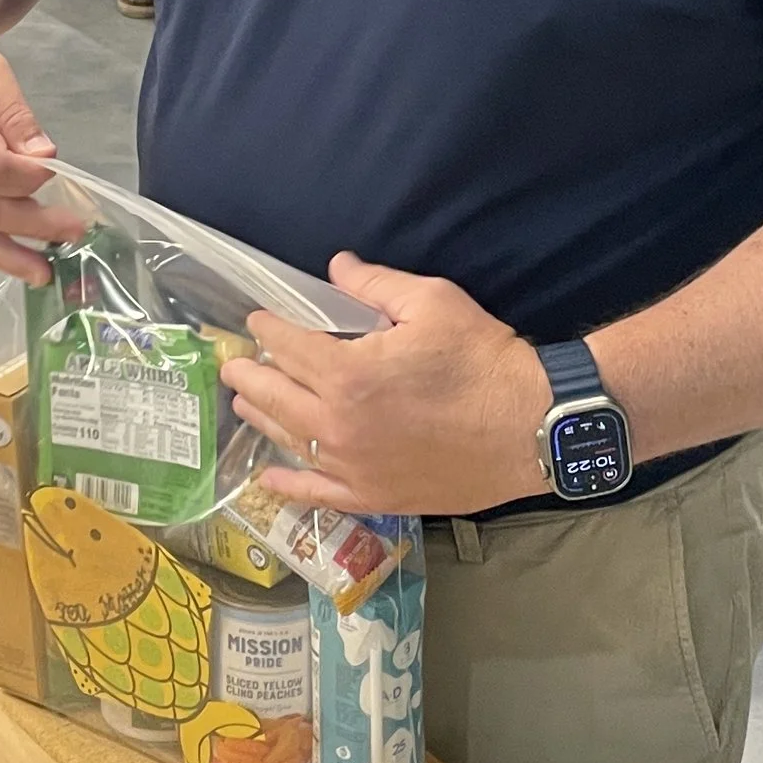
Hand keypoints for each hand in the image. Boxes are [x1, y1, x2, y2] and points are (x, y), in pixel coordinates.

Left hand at [225, 255, 551, 515]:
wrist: (530, 427)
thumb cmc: (484, 360)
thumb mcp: (431, 303)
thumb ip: (375, 285)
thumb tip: (337, 267)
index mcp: (347, 374)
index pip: (287, 346)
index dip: (267, 329)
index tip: (256, 321)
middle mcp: (338, 425)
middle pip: (274, 396)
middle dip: (249, 375)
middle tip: (232, 363)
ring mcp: (352, 467)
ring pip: (289, 440)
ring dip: (261, 418)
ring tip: (244, 404)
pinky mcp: (373, 496)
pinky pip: (316, 493)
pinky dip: (287, 486)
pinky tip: (267, 478)